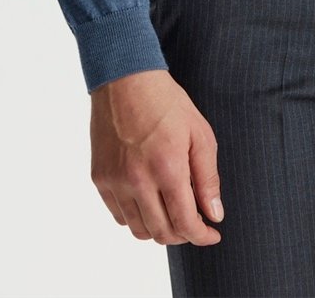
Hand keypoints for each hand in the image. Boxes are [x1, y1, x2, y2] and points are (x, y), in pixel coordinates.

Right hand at [90, 68, 222, 245]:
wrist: (125, 79)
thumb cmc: (167, 102)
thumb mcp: (200, 134)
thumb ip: (208, 178)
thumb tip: (214, 215)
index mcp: (167, 167)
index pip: (185, 223)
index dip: (201, 236)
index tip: (212, 233)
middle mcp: (138, 180)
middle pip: (162, 233)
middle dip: (183, 235)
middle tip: (195, 223)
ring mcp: (115, 181)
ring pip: (138, 230)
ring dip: (160, 229)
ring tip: (172, 213)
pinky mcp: (100, 178)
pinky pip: (119, 215)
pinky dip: (137, 217)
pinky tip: (149, 201)